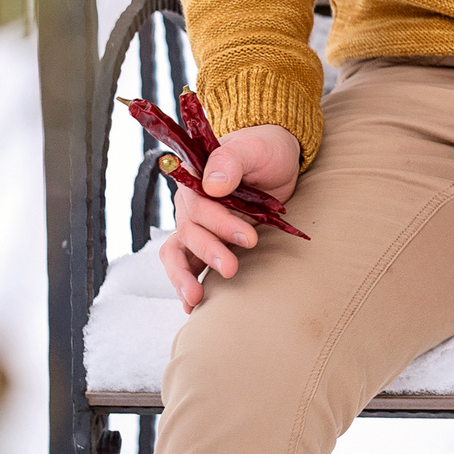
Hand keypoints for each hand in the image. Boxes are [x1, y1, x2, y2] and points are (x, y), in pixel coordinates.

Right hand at [159, 123, 301, 309]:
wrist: (275, 160)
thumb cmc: (264, 150)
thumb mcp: (253, 148)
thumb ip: (231, 161)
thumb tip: (213, 184)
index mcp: (195, 179)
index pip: (199, 206)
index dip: (219, 224)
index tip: (247, 237)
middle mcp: (190, 204)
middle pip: (189, 233)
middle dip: (209, 252)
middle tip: (232, 268)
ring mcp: (197, 225)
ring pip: (178, 253)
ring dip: (184, 277)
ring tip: (196, 299)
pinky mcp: (208, 240)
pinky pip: (188, 263)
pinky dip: (187, 283)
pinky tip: (192, 305)